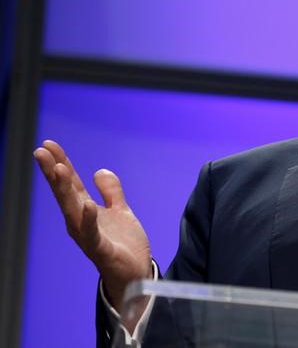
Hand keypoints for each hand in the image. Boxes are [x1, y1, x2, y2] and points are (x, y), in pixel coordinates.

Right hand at [33, 140, 152, 310]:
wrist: (136, 273)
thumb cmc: (123, 244)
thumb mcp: (120, 211)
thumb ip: (111, 192)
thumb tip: (99, 171)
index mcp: (85, 211)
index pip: (70, 184)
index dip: (60, 163)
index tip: (48, 144)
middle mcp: (80, 222)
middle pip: (65, 193)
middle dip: (54, 171)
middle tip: (41, 151)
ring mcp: (88, 236)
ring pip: (73, 209)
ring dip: (65, 189)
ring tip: (60, 168)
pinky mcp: (100, 249)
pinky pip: (92, 233)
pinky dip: (88, 219)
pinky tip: (87, 204)